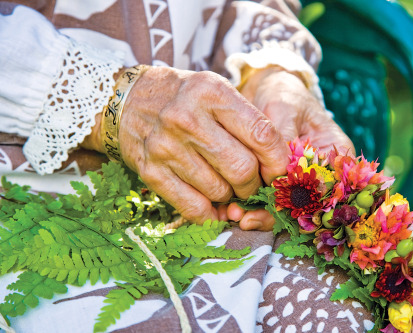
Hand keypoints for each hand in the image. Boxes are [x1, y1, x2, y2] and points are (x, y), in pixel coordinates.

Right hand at [82, 66, 289, 224]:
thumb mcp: (216, 91)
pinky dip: (210, 215)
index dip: (278, 161)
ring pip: (220, 192)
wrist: (127, 101)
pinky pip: (193, 207)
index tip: (279, 173)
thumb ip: (248, 122)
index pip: (262, 134)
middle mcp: (187, 118)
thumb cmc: (183, 97)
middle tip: (252, 183)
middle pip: (242, 169)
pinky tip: (214, 208)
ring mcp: (166, 147)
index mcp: (212, 92)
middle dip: (255, 185)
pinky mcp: (150, 172)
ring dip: (231, 197)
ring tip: (227, 187)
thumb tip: (278, 167)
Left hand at [223, 66, 354, 230]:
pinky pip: (267, 200)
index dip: (302, 203)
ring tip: (232, 215)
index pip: (325, 187)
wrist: (269, 89)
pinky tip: (229, 210)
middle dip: (273, 214)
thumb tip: (278, 174)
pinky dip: (249, 206)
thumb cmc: (283, 94)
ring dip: (259, 214)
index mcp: (335, 153)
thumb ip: (283, 140)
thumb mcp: (284, 109)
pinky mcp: (278, 180)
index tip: (275, 208)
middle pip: (304, 204)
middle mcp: (319, 171)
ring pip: (283, 207)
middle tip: (245, 218)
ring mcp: (298, 178)